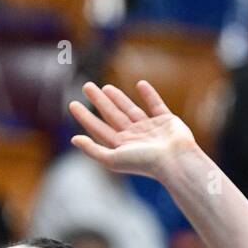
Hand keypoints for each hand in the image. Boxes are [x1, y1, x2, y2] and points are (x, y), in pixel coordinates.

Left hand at [68, 80, 198, 178]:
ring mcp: (150, 128)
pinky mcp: (167, 121)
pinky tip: (140, 84)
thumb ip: (93, 150)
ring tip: (106, 87)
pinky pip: (156, 105)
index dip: (84, 116)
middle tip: (86, 86)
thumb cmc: (144, 162)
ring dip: (119, 98)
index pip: (98, 128)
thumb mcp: (113, 159)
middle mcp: (134, 137)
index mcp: (121, 146)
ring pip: (130, 109)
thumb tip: (73, 139)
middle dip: (99, 101)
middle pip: (111, 115)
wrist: (175, 160)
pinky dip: (149, 95)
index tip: (72, 103)